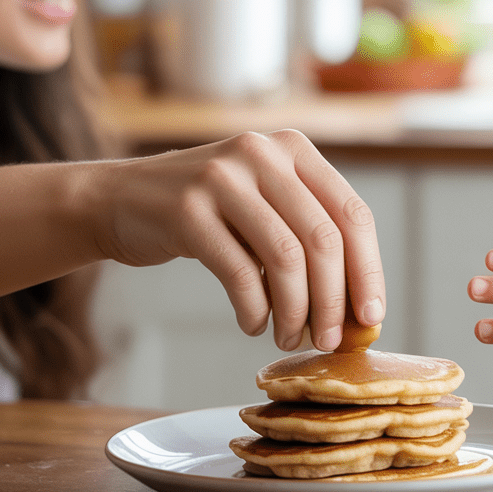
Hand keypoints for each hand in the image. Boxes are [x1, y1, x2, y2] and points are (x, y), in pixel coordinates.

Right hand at [97, 130, 385, 352]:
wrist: (121, 199)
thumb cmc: (207, 213)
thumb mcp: (263, 204)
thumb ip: (305, 236)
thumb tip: (356, 308)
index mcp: (294, 149)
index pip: (352, 214)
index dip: (368, 271)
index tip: (371, 316)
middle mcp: (262, 154)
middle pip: (323, 239)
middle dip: (333, 301)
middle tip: (329, 341)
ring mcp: (222, 177)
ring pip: (285, 258)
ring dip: (295, 312)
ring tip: (288, 337)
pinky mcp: (187, 209)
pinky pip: (239, 273)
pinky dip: (254, 310)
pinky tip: (253, 324)